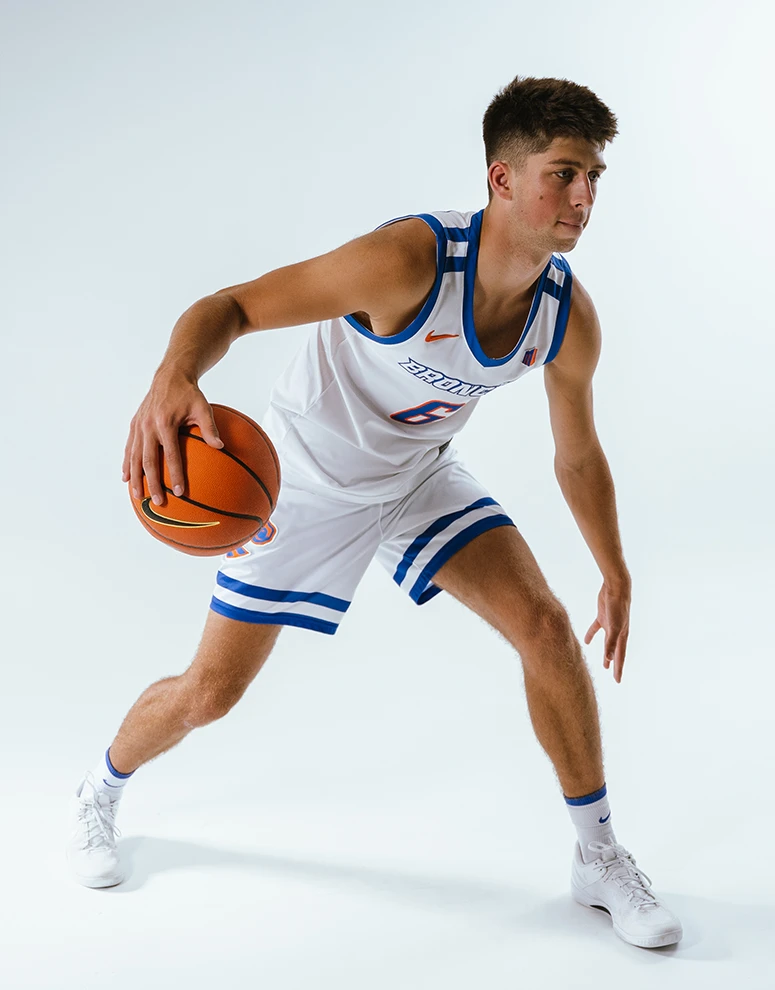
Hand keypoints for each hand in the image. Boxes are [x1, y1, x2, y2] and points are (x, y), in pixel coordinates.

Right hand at [122, 370, 222, 504]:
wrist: (169, 376)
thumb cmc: (189, 394)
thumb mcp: (203, 407)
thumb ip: (210, 428)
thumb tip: (221, 446)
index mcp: (165, 423)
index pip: (170, 454)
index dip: (174, 474)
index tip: (179, 492)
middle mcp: (148, 426)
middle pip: (148, 460)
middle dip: (152, 483)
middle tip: (158, 502)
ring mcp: (139, 426)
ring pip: (134, 457)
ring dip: (136, 478)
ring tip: (138, 496)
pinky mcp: (134, 425)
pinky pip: (129, 448)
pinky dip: (127, 463)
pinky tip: (127, 478)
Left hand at [584, 579, 630, 683]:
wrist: (616, 588)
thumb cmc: (618, 607)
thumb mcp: (614, 626)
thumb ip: (611, 642)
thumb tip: (609, 659)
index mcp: (622, 636)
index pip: (620, 657)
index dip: (619, 669)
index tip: (618, 680)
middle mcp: (617, 632)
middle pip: (615, 652)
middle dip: (614, 664)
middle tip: (613, 676)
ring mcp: (610, 625)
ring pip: (607, 643)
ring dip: (605, 653)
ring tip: (604, 664)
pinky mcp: (602, 617)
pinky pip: (596, 629)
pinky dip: (591, 635)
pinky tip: (586, 641)